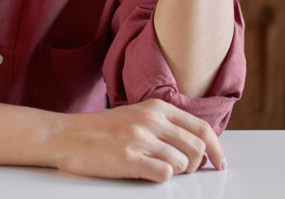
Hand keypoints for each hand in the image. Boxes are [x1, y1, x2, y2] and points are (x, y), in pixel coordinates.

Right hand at [48, 98, 225, 181]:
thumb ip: (162, 124)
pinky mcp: (129, 158)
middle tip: (184, 171)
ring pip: (182, 164)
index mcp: (155, 107)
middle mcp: (150, 120)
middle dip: (196, 165)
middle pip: (197, 148)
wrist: (65, 136)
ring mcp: (140, 139)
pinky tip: (144, 172)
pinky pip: (164, 174)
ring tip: (155, 168)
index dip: (216, 148)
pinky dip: (159, 177)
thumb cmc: (99, 130)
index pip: (201, 127)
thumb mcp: (134, 115)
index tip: (219, 162)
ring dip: (174, 172)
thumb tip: (194, 145)